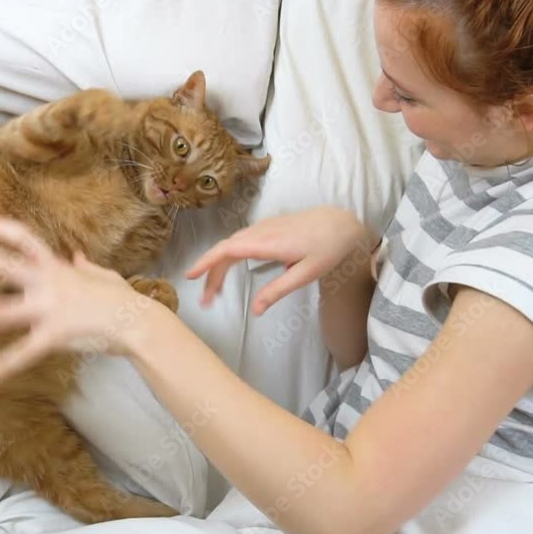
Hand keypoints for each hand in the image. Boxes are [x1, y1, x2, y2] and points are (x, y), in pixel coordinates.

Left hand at [0, 214, 156, 383]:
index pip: (26, 240)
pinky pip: (26, 350)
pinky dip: (5, 363)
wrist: (138, 322)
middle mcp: (49, 282)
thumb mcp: (104, 276)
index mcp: (57, 267)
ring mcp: (51, 308)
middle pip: (5, 266)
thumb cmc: (123, 299)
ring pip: (5, 310)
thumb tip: (76, 256)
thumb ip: (86, 266)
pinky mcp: (56, 335)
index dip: (3, 229)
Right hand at [186, 206, 372, 315]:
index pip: (227, 250)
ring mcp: (263, 226)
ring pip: (232, 245)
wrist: (342, 222)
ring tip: (214, 290)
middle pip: (225, 250)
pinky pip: (240, 240)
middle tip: (206, 300)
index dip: (206, 262)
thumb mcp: (305, 275)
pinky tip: (229, 269)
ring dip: (219, 266)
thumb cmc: (327, 249)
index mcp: (267, 243)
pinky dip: (229, 256)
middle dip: (210, 273)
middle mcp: (260, 231)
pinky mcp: (267, 227)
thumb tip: (254, 311)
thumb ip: (277, 291)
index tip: (190, 275)